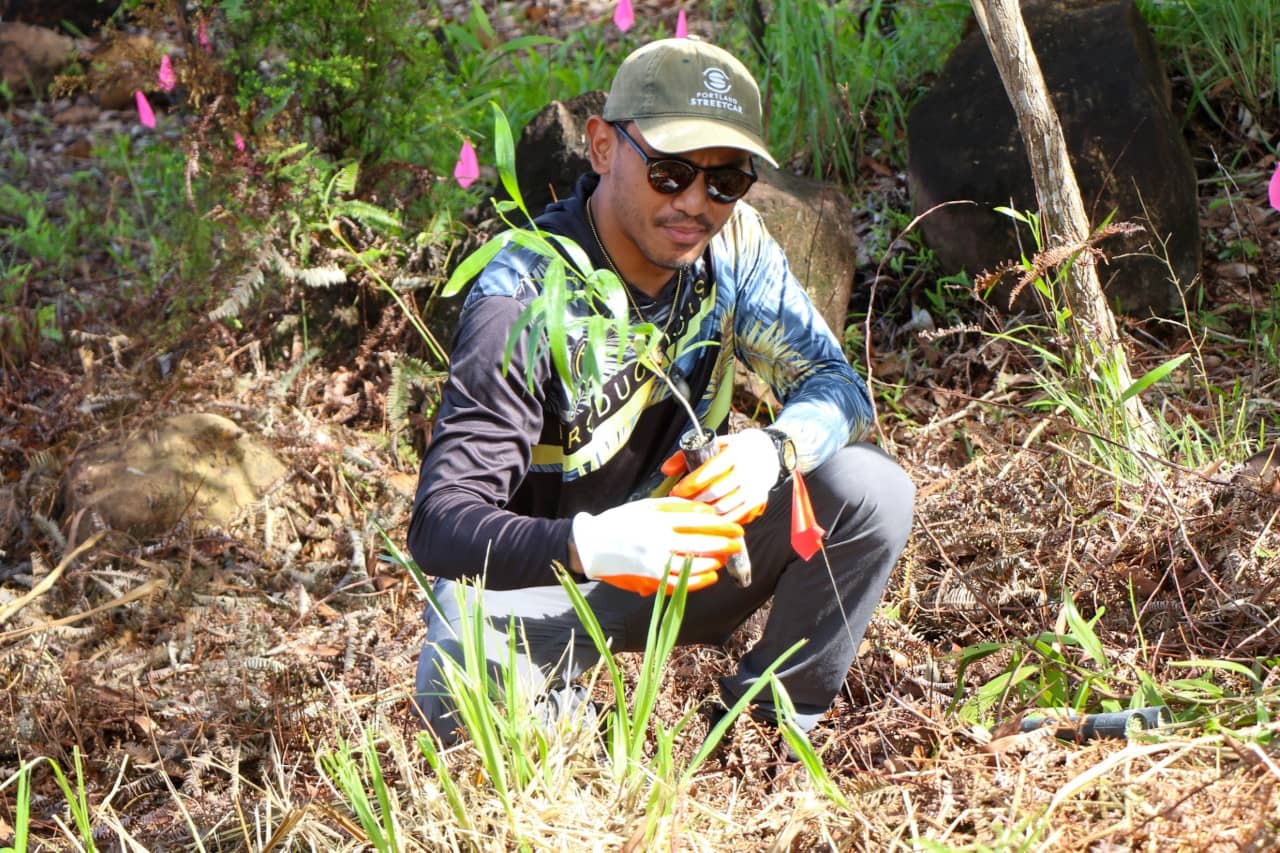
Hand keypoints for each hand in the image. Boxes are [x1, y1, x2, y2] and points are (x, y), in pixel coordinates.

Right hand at [571, 497, 743, 595]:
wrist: (591, 544)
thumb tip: (705, 510)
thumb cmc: (620, 521)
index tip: (735, 526)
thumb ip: (676, 507)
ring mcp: (654, 561)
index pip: (699, 520)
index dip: (721, 524)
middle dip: (724, 543)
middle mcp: (658, 540)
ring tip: (724, 558)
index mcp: (658, 519)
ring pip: (693, 564)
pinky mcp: (649, 577)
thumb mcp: (647, 506)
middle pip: (700, 542)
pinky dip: (698, 580)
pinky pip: (679, 582)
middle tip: (738, 543)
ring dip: (713, 562)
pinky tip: (710, 576)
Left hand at [661, 429, 778, 523]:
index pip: (709, 471)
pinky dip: (721, 519)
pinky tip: (710, 517)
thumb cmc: (736, 449)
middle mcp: (748, 470)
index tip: (676, 491)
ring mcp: (755, 487)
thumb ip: (688, 456)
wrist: (768, 452)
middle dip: (694, 500)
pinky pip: (737, 516)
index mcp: (736, 452)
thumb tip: (666, 470)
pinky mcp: (759, 500)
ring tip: (693, 511)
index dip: (690, 484)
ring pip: (725, 507)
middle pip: (716, 492)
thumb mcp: (713, 445)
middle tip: (682, 503)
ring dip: (706, 512)